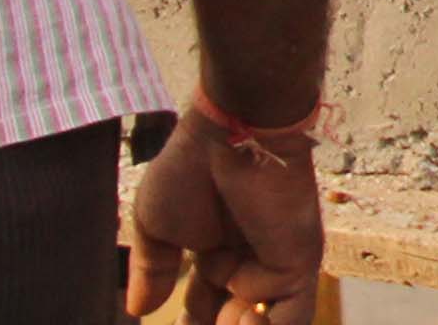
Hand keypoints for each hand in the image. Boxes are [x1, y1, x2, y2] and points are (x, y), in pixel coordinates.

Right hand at [126, 112, 317, 320]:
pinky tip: (236, 321)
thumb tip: (139, 311)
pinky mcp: (298, 263)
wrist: (232, 133)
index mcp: (217, 254)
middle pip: (232, 320)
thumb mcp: (155, 225)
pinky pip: (292, 319)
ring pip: (262, 324)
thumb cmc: (190, 168)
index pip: (204, 309)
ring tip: (217, 324)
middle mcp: (250, 263)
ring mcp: (277, 265)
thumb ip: (153, 269)